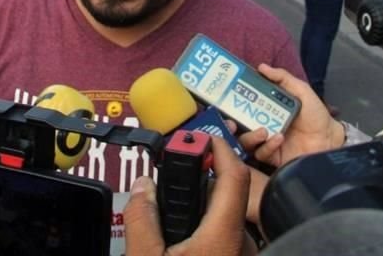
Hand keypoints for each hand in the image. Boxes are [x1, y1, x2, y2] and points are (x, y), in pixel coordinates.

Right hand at [124, 136, 255, 255]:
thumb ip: (141, 219)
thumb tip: (142, 186)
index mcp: (223, 234)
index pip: (234, 174)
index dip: (218, 147)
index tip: (198, 138)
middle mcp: (240, 241)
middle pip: (224, 194)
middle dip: (196, 182)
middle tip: (168, 182)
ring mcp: (240, 253)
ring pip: (221, 216)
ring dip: (196, 209)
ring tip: (167, 221)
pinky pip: (221, 234)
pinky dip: (201, 228)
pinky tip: (178, 241)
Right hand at [237, 64, 342, 168]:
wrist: (329, 139)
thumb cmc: (316, 114)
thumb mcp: (301, 91)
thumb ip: (283, 78)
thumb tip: (262, 67)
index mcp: (267, 108)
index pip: (245, 104)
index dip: (234, 102)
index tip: (229, 97)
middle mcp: (263, 124)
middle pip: (239, 125)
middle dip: (233, 123)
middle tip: (234, 120)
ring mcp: (266, 141)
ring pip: (246, 141)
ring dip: (251, 136)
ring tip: (263, 130)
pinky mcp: (272, 157)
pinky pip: (261, 153)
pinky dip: (268, 146)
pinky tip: (279, 139)